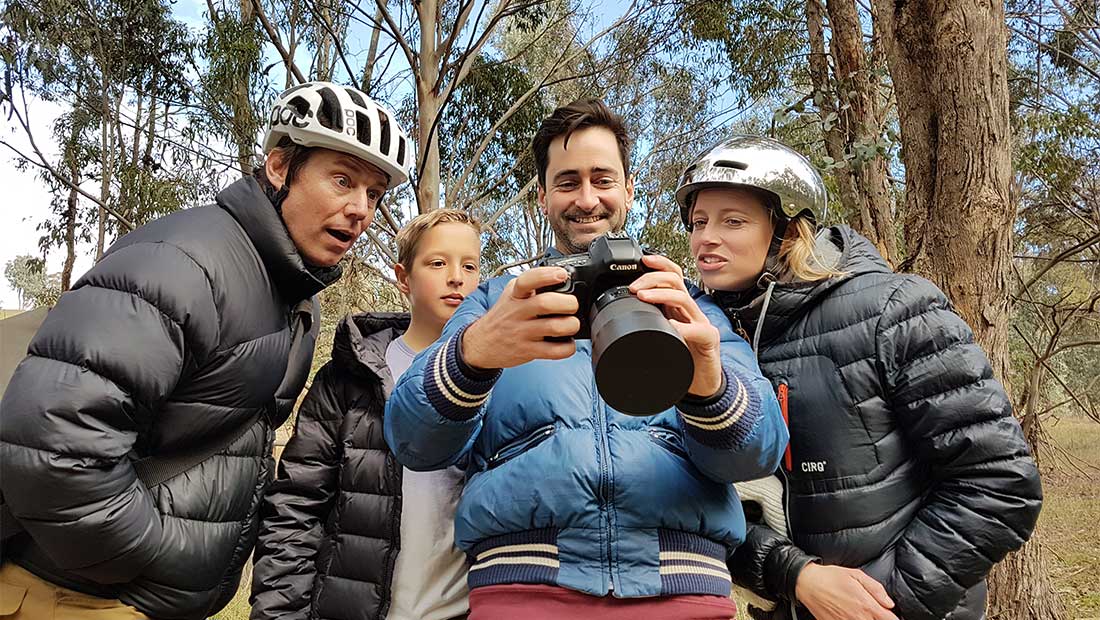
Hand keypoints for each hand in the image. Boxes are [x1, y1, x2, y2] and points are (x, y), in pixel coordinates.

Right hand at [462, 266, 580, 369]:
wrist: (481, 343)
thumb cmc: (503, 316)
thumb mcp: (511, 294)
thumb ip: (531, 284)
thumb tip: (559, 275)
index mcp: (515, 295)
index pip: (528, 280)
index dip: (547, 276)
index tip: (561, 275)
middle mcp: (517, 312)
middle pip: (546, 303)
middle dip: (568, 303)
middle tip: (572, 305)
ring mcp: (522, 332)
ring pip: (555, 327)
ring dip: (571, 325)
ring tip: (571, 324)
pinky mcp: (527, 351)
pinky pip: (554, 351)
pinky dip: (568, 347)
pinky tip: (567, 342)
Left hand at [628, 254, 722, 397]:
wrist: (704, 383)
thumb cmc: (681, 358)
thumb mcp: (659, 337)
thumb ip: (646, 326)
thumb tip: (615, 322)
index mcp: (677, 307)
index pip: (672, 276)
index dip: (659, 264)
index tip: (641, 260)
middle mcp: (689, 311)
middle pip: (675, 281)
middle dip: (653, 278)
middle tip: (634, 287)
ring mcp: (700, 323)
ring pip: (684, 299)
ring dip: (661, 294)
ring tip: (643, 297)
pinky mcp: (708, 340)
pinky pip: (699, 330)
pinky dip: (684, 327)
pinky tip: (672, 326)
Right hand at [794, 563, 897, 619]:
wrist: (807, 584)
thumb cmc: (831, 577)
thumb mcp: (856, 575)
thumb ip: (876, 589)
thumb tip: (890, 604)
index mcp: (867, 605)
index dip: (894, 618)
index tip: (890, 615)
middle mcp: (859, 619)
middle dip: (880, 619)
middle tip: (875, 612)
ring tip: (861, 613)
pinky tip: (849, 615)